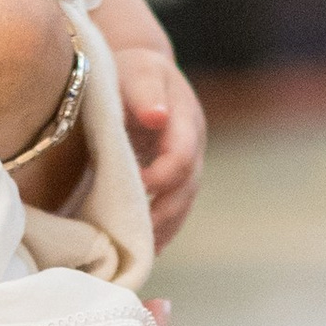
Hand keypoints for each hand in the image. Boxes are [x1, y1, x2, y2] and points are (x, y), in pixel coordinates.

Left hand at [119, 40, 206, 248]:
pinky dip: (161, 229)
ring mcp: (188, 165)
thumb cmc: (133, 71)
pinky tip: (144, 249)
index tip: (134, 185)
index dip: (161, 176)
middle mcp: (193, 147)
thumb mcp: (138, 71)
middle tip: (135, 235)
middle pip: (186, 188)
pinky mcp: (174, 179)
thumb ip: (146, 92)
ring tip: (140, 253)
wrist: (140, 76)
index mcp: (186, 120)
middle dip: (163, 214)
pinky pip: (174, 209)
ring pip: (182, 204)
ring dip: (164, 229)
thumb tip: (156, 116)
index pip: (182, 157)